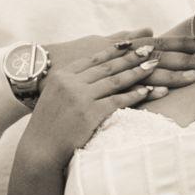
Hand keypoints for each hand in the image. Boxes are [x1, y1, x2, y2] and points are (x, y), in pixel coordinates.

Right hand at [18, 36, 194, 164]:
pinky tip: (150, 90)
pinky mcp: (90, 113)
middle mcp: (71, 82)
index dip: (115, 50)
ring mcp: (80, 97)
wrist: (40, 150)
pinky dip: (135, 94)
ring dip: (138, 72)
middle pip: (107, 66)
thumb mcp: (55, 95)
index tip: (132, 43)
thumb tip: (93, 71)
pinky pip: (118, 100)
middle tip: (150, 49)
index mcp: (62, 75)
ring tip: (155, 65)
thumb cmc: (50, 125)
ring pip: (115, 80)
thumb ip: (73, 79)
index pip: (93, 58)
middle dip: (131, 57)